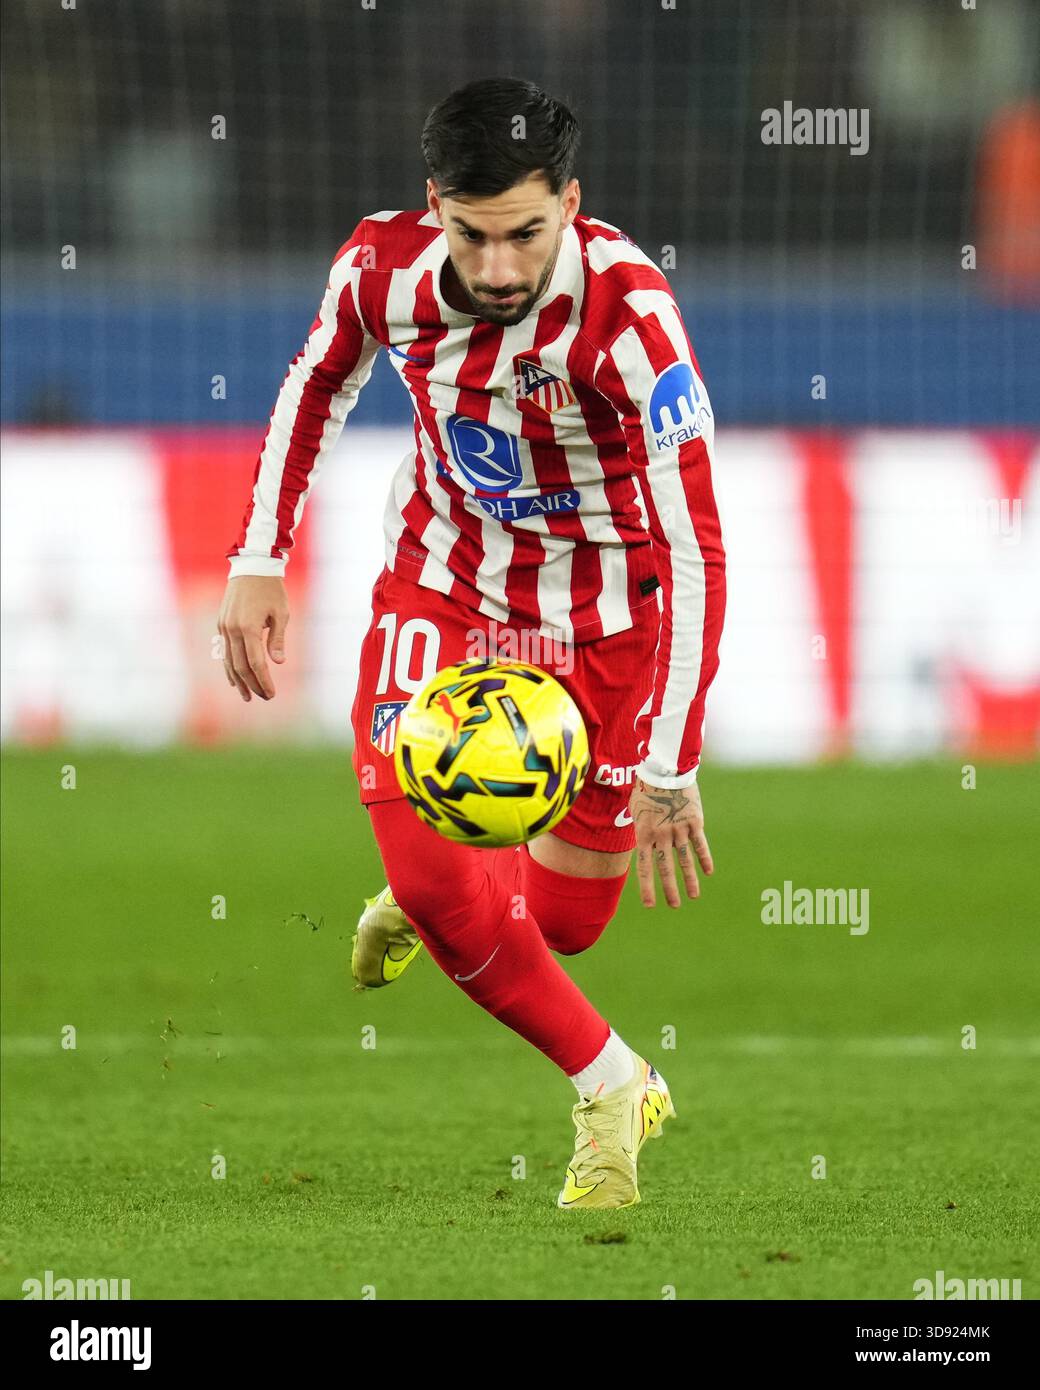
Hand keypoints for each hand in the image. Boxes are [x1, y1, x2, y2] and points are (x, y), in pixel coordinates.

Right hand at [217, 576, 288, 700]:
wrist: (251, 566)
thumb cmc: (271, 589)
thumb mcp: (281, 613)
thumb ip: (278, 639)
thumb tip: (278, 662)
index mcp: (249, 628)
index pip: (256, 663)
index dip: (263, 681)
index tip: (271, 694)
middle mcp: (233, 630)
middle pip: (241, 666)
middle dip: (253, 685)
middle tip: (264, 697)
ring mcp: (224, 627)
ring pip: (228, 661)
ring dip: (238, 681)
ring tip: (247, 696)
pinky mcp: (222, 624)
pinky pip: (224, 651)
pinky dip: (228, 667)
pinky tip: (234, 679)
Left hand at [631, 776, 712, 908]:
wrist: (665, 769)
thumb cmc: (646, 789)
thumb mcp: (635, 810)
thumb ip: (640, 830)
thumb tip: (645, 846)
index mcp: (644, 833)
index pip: (644, 867)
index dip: (647, 887)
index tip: (651, 905)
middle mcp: (662, 835)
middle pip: (666, 868)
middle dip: (669, 889)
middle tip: (674, 905)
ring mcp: (679, 829)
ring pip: (685, 859)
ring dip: (689, 879)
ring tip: (693, 896)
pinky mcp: (694, 821)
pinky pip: (700, 844)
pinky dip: (705, 858)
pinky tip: (708, 872)